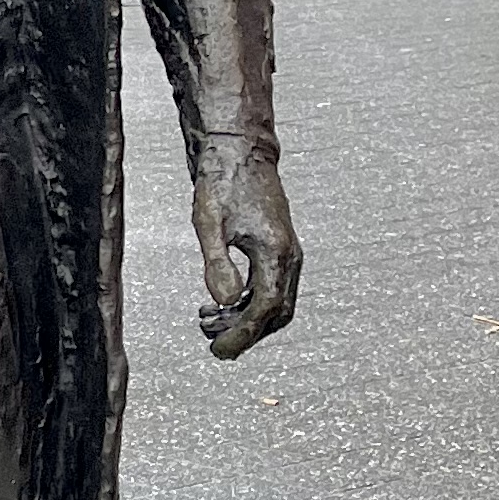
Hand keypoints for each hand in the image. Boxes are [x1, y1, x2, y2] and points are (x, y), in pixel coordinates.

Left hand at [191, 146, 298, 360]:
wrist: (239, 150)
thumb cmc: (221, 182)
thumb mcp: (209, 223)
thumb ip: (216, 264)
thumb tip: (223, 302)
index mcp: (275, 252)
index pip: (265, 309)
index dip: (242, 334)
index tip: (218, 350)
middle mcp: (289, 255)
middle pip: (276, 314)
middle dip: (246, 333)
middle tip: (211, 341)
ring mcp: (288, 252)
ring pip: (277, 304)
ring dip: (247, 320)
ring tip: (209, 322)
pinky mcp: (279, 248)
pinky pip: (273, 288)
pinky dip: (250, 304)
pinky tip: (222, 304)